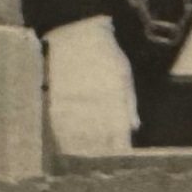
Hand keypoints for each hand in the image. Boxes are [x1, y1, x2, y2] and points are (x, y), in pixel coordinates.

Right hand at [45, 16, 138, 156]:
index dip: (119, 145)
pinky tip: (67, 146)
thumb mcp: (124, 73)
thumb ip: (130, 102)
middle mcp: (94, 101)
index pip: (117, 131)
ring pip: (78, 136)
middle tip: (103, 157)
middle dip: (102, 149)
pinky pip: (59, 126)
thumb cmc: (105, 53)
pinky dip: (64, 139)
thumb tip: (134, 127)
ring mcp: (74, 101)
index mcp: (113, 95)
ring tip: (86, 155)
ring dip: (83, 149)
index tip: (119, 152)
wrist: (76, 34)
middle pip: (98, 137)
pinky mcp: (56, 99)